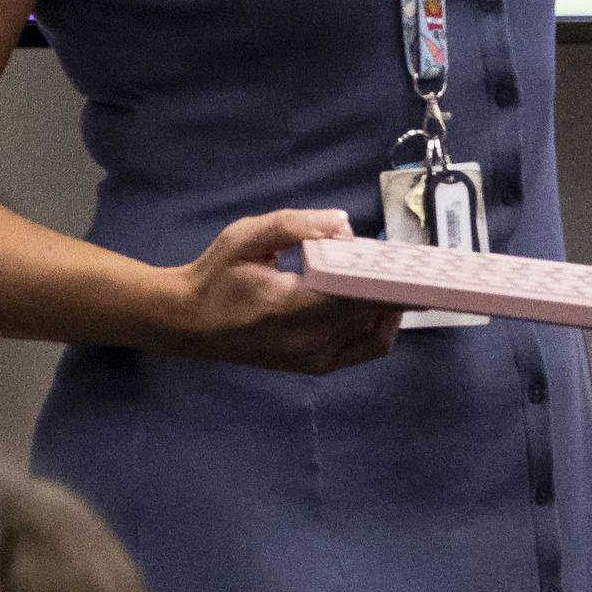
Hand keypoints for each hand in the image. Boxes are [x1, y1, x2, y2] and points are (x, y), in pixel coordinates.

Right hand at [161, 208, 402, 372]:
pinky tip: (374, 301)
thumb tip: (345, 225)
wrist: (185, 322)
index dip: (390, 277)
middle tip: (396, 256)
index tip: (406, 256)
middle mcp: (308, 341)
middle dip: (391, 283)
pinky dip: (377, 326)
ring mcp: (313, 358)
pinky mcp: (313, 367)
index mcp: (292, 307)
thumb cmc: (215, 276)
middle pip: (373, 312)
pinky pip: (363, 349)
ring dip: (387, 304)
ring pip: (375, 333)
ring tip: (385, 274)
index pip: (358, 295)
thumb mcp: (247, 236)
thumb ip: (297, 224)